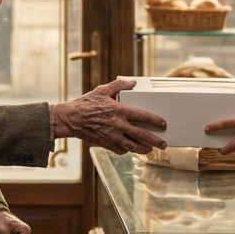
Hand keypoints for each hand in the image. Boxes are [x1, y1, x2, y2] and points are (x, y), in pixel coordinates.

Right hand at [52, 78, 166, 154]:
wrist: (71, 119)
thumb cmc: (86, 104)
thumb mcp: (102, 90)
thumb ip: (119, 86)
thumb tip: (133, 83)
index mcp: (118, 110)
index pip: (142, 116)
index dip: (155, 120)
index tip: (163, 124)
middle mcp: (117, 124)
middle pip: (141, 135)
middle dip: (155, 141)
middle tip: (163, 144)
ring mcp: (112, 136)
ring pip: (133, 147)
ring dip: (144, 149)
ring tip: (150, 150)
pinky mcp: (106, 144)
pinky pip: (120, 150)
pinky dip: (127, 150)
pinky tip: (131, 148)